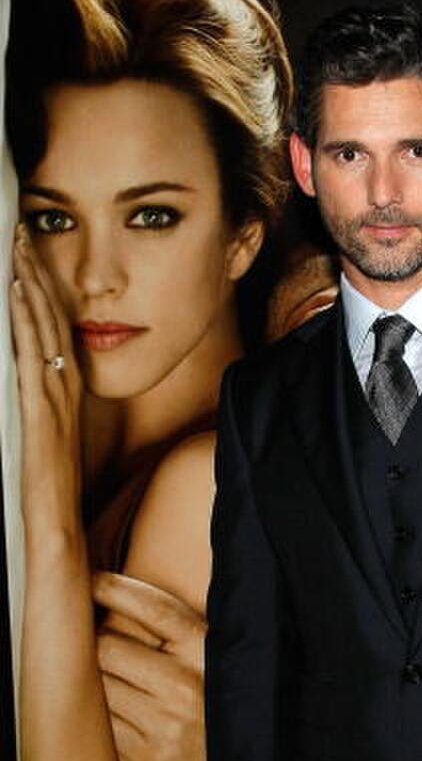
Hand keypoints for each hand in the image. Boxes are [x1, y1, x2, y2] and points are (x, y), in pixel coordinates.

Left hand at [10, 224, 82, 525]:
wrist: (56, 531)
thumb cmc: (48, 492)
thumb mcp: (44, 440)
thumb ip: (38, 409)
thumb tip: (24, 383)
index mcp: (65, 393)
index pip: (57, 330)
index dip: (44, 289)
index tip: (29, 252)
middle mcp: (63, 389)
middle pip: (53, 319)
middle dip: (36, 272)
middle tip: (23, 229)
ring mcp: (53, 399)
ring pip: (44, 328)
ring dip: (30, 285)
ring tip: (17, 245)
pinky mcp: (38, 412)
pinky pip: (34, 356)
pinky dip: (27, 321)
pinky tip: (17, 293)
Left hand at [94, 572, 208, 760]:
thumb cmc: (228, 706)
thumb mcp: (221, 659)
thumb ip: (185, 630)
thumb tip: (129, 593)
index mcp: (208, 651)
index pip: (152, 607)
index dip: (114, 589)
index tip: (91, 581)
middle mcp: (186, 684)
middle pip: (108, 646)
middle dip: (96, 642)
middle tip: (96, 642)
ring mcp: (166, 722)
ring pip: (99, 684)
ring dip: (97, 679)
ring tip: (110, 679)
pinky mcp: (150, 755)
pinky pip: (104, 721)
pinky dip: (103, 713)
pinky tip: (118, 711)